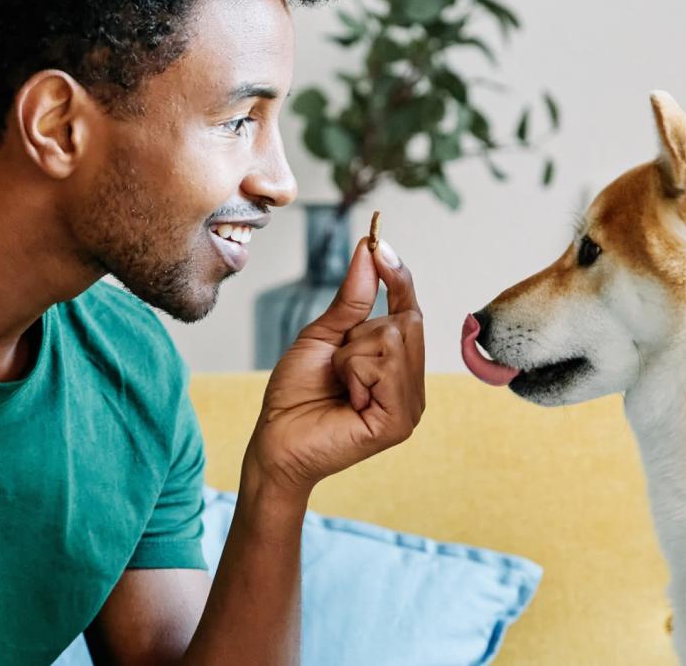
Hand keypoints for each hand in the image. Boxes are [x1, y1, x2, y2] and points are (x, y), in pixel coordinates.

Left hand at [246, 238, 425, 495]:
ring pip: (395, 339)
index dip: (399, 277)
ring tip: (340, 384)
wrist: (274, 441)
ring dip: (353, 355)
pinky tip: (347, 399)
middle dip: (361, 332)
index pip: (411, 311)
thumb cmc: (295, 394)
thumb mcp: (323, 336)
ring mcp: (411, 406)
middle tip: (337, 364)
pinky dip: (355, 373)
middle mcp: (411, 385)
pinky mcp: (400, 422)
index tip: (380, 244)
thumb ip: (352, 298)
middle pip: (406, 322)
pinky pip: (385, 366)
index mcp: (398, 366)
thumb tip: (370, 250)